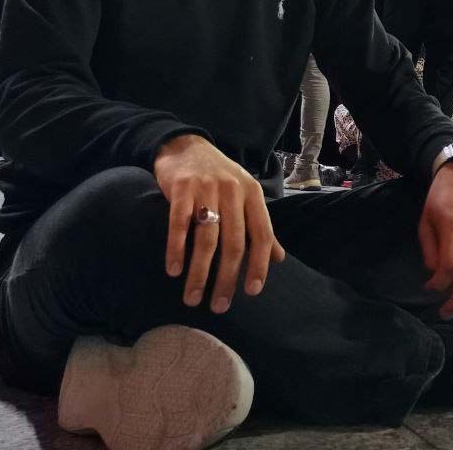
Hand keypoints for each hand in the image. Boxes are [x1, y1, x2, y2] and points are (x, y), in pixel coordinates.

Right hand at [153, 134, 284, 312]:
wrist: (185, 146)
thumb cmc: (219, 176)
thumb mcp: (244, 195)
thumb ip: (259, 226)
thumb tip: (278, 258)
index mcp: (252, 193)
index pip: (261, 233)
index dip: (259, 264)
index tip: (252, 292)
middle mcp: (232, 190)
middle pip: (233, 242)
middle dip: (226, 278)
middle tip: (219, 306)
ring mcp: (206, 188)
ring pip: (206, 239)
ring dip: (199, 273)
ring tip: (193, 298)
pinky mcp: (181, 188)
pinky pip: (178, 224)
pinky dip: (176, 250)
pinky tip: (174, 271)